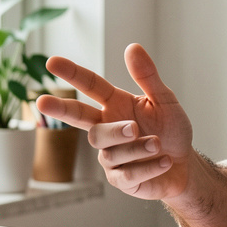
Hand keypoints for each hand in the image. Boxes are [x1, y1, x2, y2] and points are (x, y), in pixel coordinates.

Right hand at [37, 44, 193, 200]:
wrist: (185, 165)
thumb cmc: (171, 130)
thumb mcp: (165, 101)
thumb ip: (147, 77)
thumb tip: (132, 47)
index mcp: (115, 104)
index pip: (90, 86)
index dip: (72, 73)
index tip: (51, 62)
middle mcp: (107, 128)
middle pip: (78, 117)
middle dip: (60, 108)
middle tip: (42, 102)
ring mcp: (109, 155)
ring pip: (110, 149)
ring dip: (135, 146)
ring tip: (157, 143)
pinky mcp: (119, 179)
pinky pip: (126, 173)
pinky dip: (148, 166)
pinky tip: (164, 161)